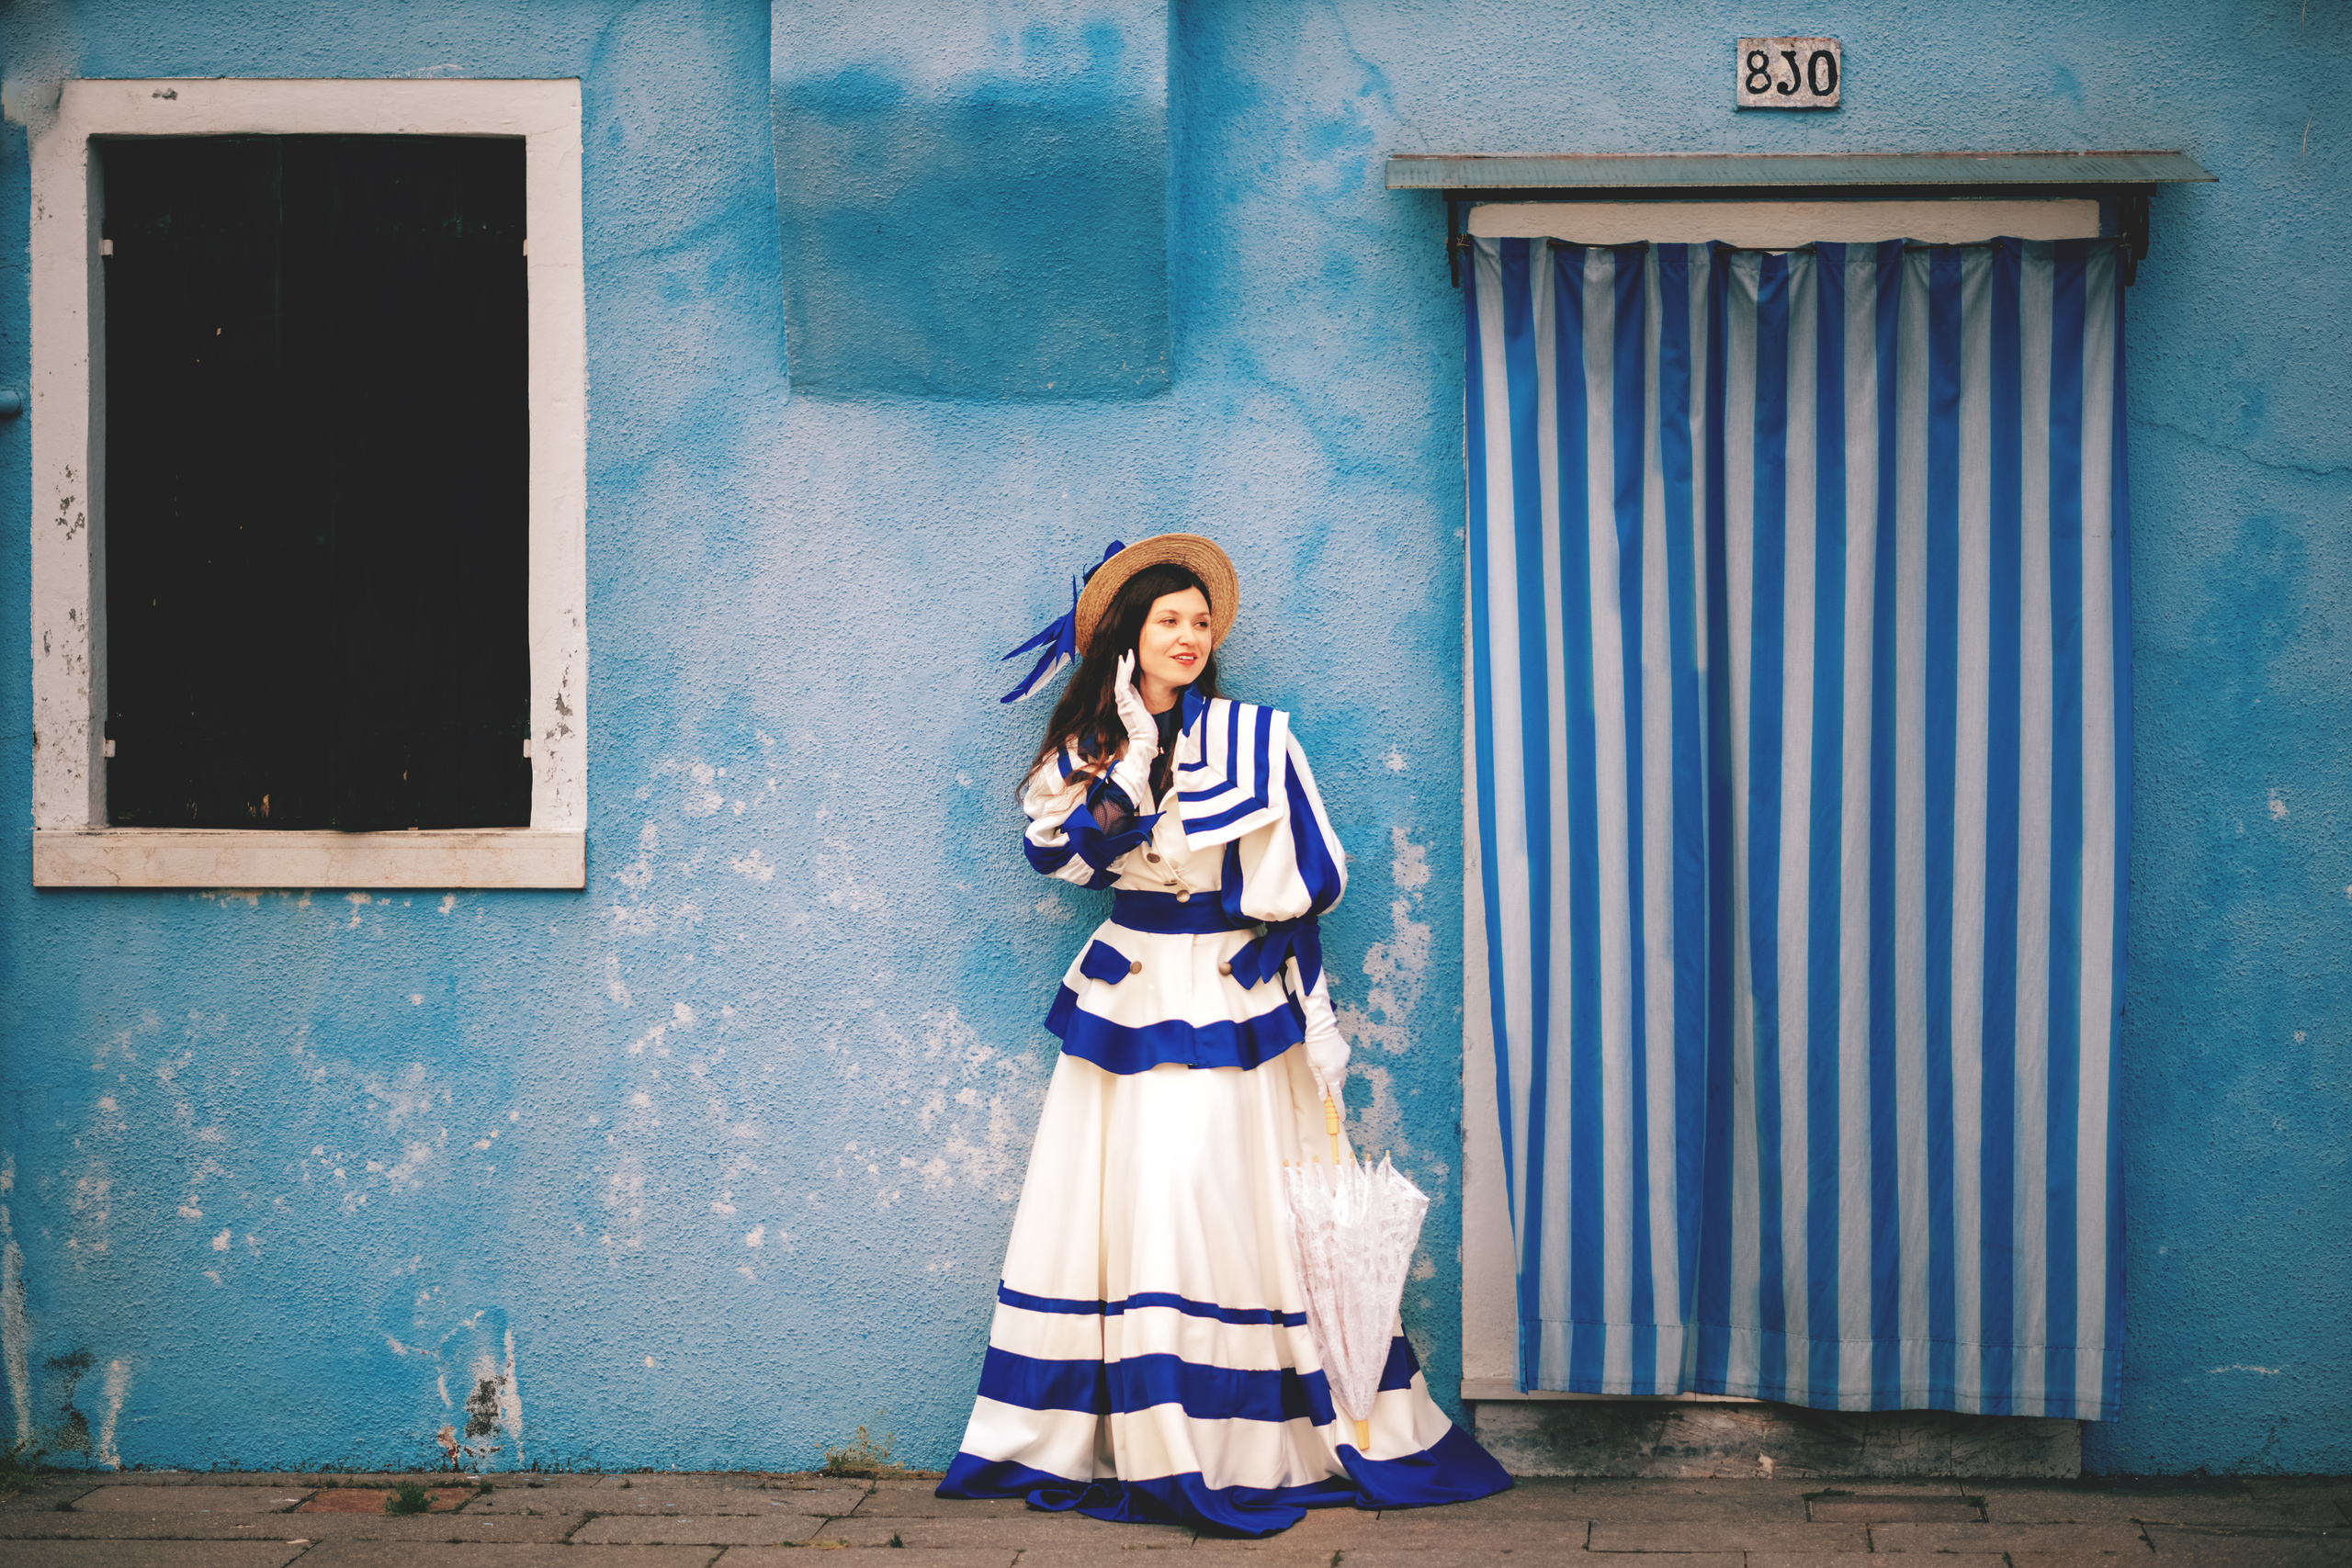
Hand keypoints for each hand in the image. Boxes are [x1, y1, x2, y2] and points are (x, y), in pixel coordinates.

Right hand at [1112, 651, 1158, 766]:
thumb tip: (1139, 694)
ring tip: (1125, 656)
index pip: (1124, 686)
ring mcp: (1122, 703)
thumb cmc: (1146, 731)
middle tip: (1124, 655)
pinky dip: (1124, 673)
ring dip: (1123, 667)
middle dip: (1123, 667)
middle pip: (1120, 681)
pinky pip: (1122, 684)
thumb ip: (1139, 702)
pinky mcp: (1125, 702)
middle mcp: (1122, 703)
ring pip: (1120, 680)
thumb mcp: (1143, 712)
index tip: (1127, 664)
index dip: (1125, 674)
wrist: (1145, 741)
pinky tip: (1126, 663)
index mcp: (1126, 705)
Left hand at [1300, 987, 1349, 1105]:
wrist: (1322, 1027)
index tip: (1341, 1118)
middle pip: (1338, 1085)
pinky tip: (1329, 1055)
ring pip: (1340, 1074)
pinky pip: (1341, 1064)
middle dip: (1332, 1087)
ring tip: (1323, 1063)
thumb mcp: (1312, 1065)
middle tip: (1324, 1084)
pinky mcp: (1346, 1054)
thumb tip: (1323, 1097)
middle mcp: (1341, 1069)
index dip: (1339, 1108)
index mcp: (1331, 1074)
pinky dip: (1336, 1064)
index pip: (1336, 1096)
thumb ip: (1319, 1082)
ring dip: (1333, 1075)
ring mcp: (1345, 1061)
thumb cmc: (1313, 1046)